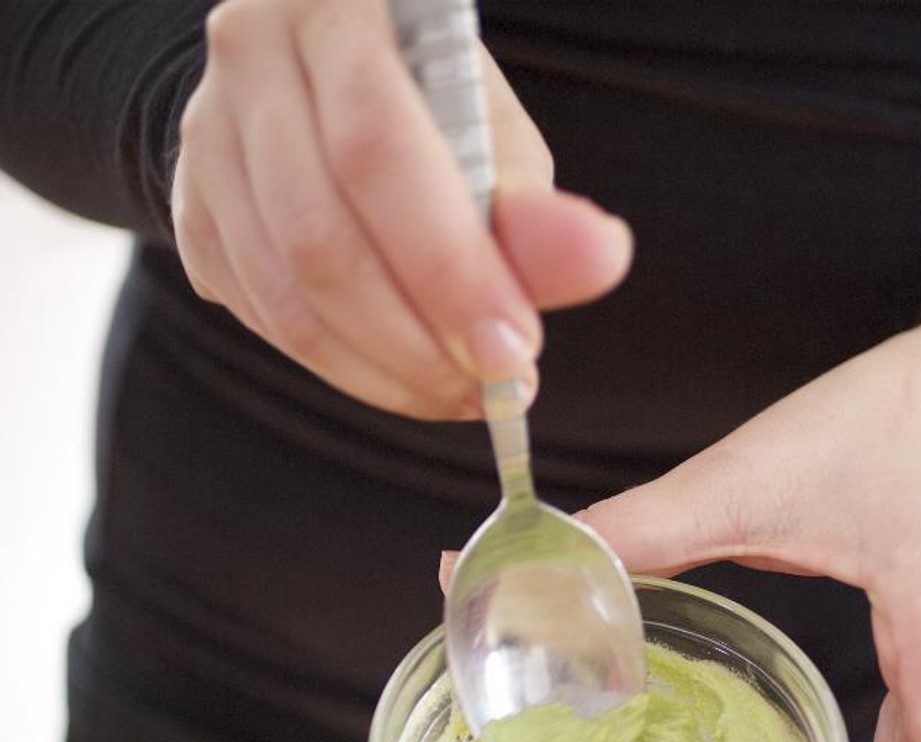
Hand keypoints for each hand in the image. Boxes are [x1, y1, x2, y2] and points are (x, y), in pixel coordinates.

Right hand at [172, 0, 632, 418]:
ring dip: (384, 373)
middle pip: (322, 240)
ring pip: (285, 296)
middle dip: (420, 343)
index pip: (378, 156)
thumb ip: (537, 208)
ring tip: (461, 392)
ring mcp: (204, 142)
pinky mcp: (190, 213)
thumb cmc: (432, 107)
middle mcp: (250, 64)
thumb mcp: (494, 133)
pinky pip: (265, 318)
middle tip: (495, 389)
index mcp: (334, 10)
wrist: (327, 84)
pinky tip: (404, 374)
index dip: (449, 272)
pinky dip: (345, 368)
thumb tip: (598, 261)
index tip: (514, 351)